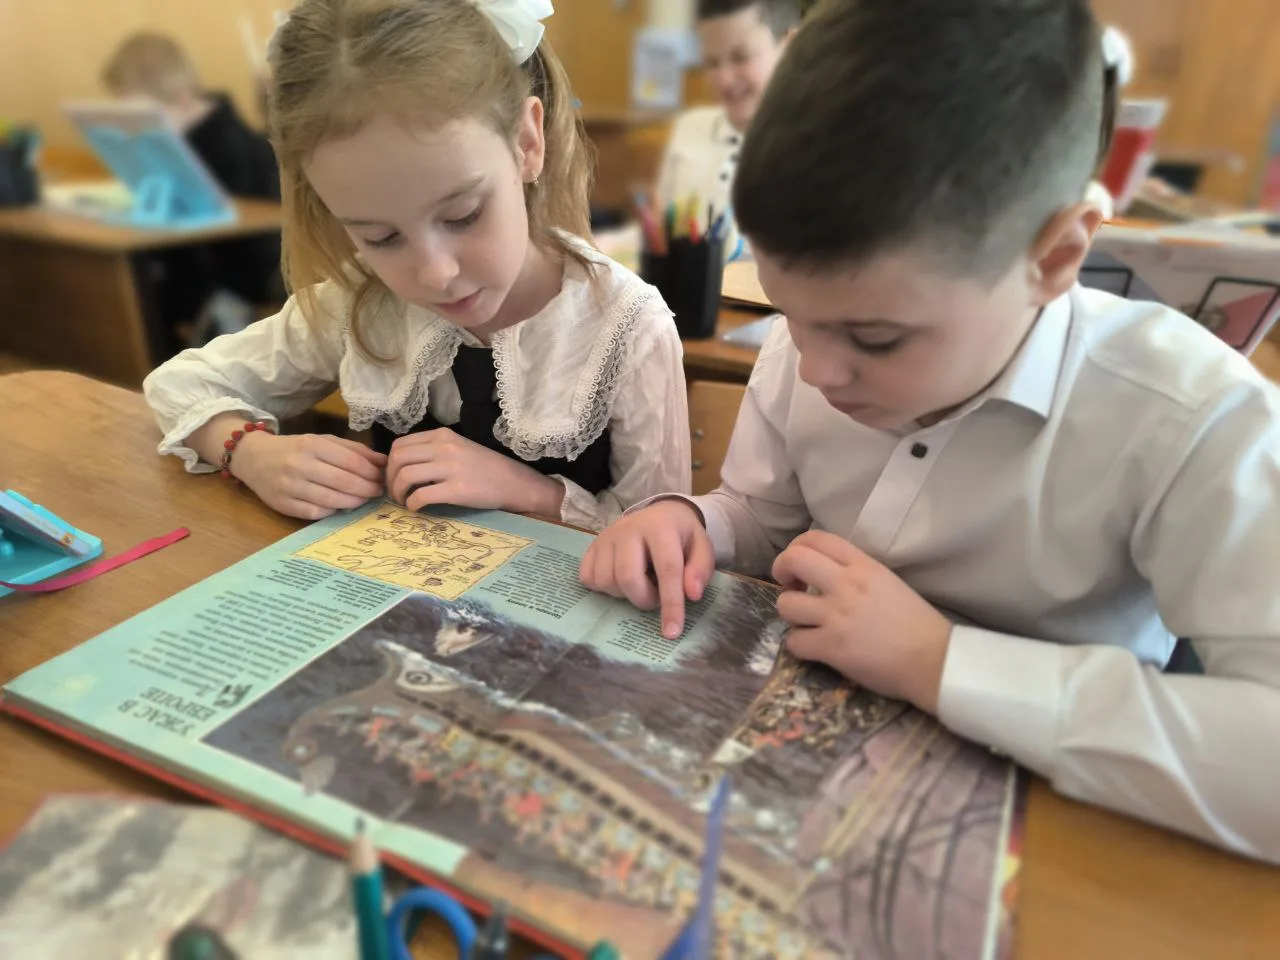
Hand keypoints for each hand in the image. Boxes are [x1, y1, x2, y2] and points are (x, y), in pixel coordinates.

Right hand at [230, 432, 386, 520]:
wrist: (252, 457)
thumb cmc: (295, 449)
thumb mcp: (322, 441)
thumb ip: (353, 450)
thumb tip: (383, 462)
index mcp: (311, 445)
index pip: (350, 461)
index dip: (371, 472)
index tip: (382, 477)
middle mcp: (299, 465)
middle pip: (344, 482)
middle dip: (367, 489)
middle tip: (378, 491)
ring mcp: (289, 487)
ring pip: (332, 500)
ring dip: (354, 502)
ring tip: (364, 500)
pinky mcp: (283, 505)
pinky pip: (316, 513)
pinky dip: (333, 510)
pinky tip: (340, 506)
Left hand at [386, 429, 564, 516]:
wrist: (514, 482)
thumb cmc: (485, 468)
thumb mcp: (458, 448)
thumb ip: (433, 450)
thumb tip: (402, 464)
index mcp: (442, 435)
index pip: (400, 445)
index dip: (389, 463)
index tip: (394, 477)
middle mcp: (444, 447)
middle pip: (398, 459)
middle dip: (389, 478)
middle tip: (395, 492)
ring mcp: (451, 468)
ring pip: (405, 476)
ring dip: (398, 493)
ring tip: (404, 501)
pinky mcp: (457, 489)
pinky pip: (421, 495)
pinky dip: (412, 504)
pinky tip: (416, 508)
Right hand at [579, 499, 714, 639]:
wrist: (660, 514)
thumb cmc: (682, 536)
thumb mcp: (702, 547)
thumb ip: (700, 570)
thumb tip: (691, 595)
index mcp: (660, 527)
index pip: (666, 569)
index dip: (671, 603)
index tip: (672, 632)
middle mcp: (628, 529)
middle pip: (628, 577)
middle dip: (644, 599)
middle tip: (656, 597)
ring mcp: (606, 537)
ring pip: (606, 581)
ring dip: (625, 595)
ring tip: (640, 583)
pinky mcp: (592, 546)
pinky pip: (589, 579)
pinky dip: (604, 588)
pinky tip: (620, 580)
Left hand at [772, 530, 952, 712]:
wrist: (934, 659)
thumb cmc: (916, 623)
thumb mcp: (888, 582)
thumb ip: (858, 573)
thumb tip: (827, 574)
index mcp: (864, 565)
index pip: (817, 537)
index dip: (797, 548)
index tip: (800, 566)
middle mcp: (847, 584)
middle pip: (794, 559)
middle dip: (781, 571)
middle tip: (791, 588)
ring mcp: (837, 615)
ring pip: (785, 604)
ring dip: (790, 614)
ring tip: (805, 622)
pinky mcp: (832, 646)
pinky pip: (794, 641)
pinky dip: (799, 645)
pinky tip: (814, 647)